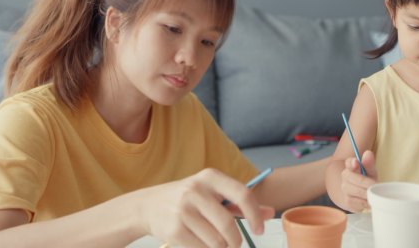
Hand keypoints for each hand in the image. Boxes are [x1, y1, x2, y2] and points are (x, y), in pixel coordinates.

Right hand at [138, 168, 273, 247]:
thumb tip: (270, 212)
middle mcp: (196, 190)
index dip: (255, 215)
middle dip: (236, 241)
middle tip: (235, 244)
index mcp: (210, 177)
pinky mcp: (174, 229)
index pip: (242, 194)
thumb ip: (240, 203)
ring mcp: (183, 210)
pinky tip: (203, 244)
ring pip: (216, 241)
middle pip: (228, 225)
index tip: (259, 229)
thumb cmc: (188, 199)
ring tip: (217, 243)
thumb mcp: (213, 193)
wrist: (148, 205)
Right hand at [339, 150, 377, 212]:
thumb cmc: (367, 180)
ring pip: (356, 193)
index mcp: (350, 166)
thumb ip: (369, 163)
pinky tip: (370, 202)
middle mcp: (345, 177)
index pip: (349, 162)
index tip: (356, 162)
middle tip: (376, 186)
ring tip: (375, 195)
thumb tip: (368, 153)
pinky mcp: (347, 202)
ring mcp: (345, 190)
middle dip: (367, 184)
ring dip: (367, 195)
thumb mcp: (370, 171)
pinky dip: (366, 203)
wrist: (361, 195)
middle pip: (354, 180)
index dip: (352, 163)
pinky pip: (358, 204)